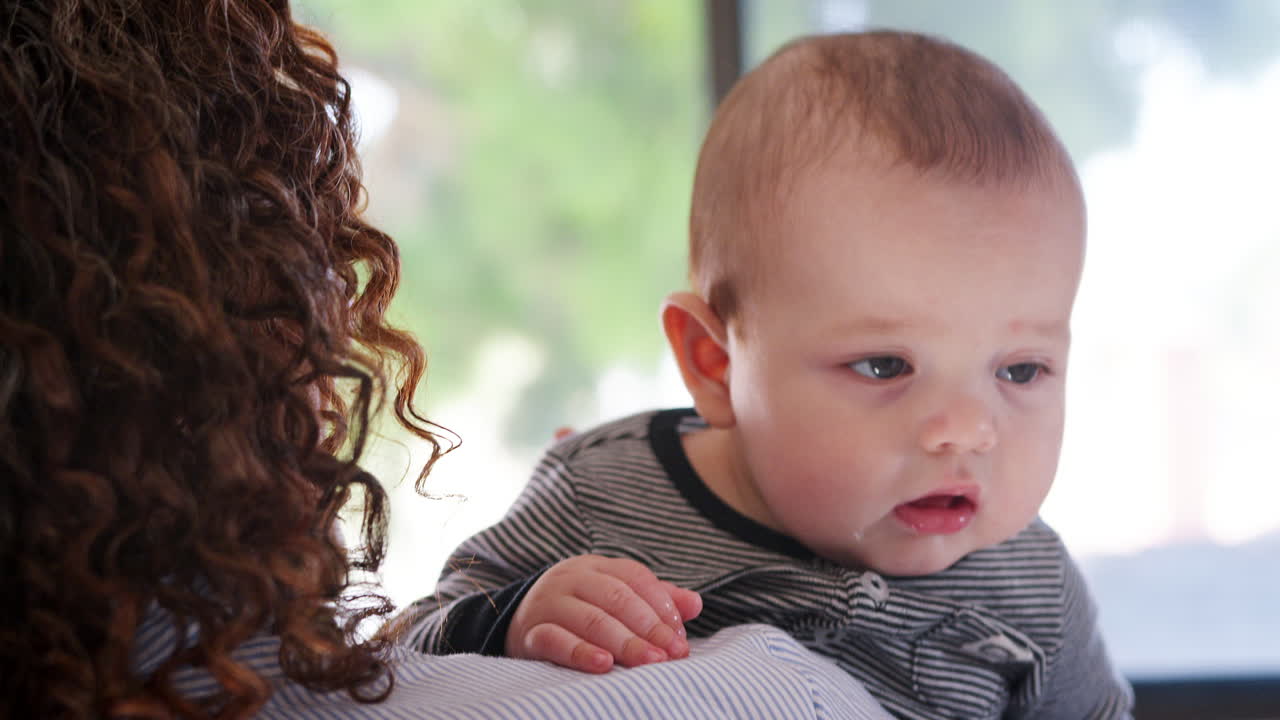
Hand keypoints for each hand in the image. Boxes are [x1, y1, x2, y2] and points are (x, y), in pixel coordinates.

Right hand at [505, 554, 701, 672]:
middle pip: (616, 598)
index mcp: (596, 567)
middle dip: (649, 627)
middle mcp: (572, 579)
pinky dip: (581, 653)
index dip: (661, 606)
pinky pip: (555, 640)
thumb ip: (655, 600)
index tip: (680, 637)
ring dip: (624, 642)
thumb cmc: (580, 610)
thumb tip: (696, 604)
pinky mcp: (530, 633)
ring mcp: (549, 604)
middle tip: (672, 654)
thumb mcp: (615, 598)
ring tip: (650, 662)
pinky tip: (604, 665)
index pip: (635, 577)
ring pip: (590, 619)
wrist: (519, 622)